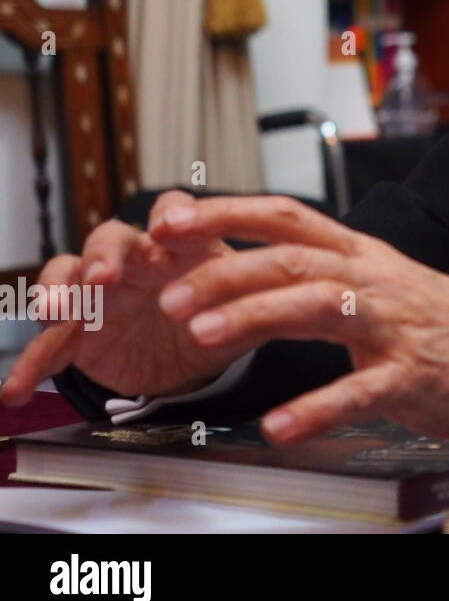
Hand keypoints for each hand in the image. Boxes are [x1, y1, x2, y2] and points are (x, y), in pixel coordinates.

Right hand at [0, 190, 250, 406]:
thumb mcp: (245, 311)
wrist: (195, 358)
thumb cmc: (218, 314)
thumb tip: (271, 305)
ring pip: (68, 277)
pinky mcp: (78, 331)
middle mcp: (135, 260)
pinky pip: (49, 342)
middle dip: (103, 255)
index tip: (166, 229)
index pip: (174, 213)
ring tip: (52, 314)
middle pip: (110, 240)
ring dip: (58, 293)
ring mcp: (101, 292)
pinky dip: (32, 363)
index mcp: (181, 247)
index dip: (170, 217)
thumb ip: (252, 307)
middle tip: (103, 276)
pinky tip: (17, 386)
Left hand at [150, 195, 448, 443]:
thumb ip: (324, 276)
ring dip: (255, 317)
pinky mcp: (412, 376)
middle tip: (170, 294)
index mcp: (362, 256)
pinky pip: (360, 391)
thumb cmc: (445, 321)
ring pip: (319, 307)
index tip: (172, 220)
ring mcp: (394, 327)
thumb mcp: (382, 283)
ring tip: (201, 336)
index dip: (228, 214)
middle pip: (293, 261)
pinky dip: (317, 407)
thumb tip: (251, 271)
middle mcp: (374, 282)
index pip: (287, 219)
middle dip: (225, 273)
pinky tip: (280, 426)